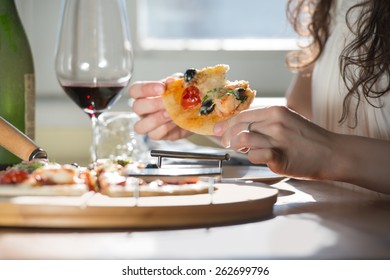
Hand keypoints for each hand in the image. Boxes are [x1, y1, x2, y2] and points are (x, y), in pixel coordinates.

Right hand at [128, 79, 191, 139]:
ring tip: (172, 114)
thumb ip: (175, 83)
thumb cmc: (182, 97)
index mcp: (144, 95)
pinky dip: (167, 128)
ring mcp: (148, 125)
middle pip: (137, 108)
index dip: (146, 89)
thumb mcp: (180, 86)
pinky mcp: (158, 135)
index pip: (135, 90)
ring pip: (141, 126)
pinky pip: (156, 135)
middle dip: (153, 104)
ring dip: (157, 119)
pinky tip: (176, 122)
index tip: (162, 88)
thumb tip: (171, 81)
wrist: (194, 112)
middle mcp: (143, 111)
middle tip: (167, 102)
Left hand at [214, 106, 333, 179]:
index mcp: (276, 111)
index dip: (226, 124)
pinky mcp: (280, 157)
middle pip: (239, 127)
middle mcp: (275, 122)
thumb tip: (240, 128)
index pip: (242, 115)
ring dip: (240, 148)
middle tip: (228, 144)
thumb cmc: (308, 139)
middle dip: (227, 137)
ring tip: (246, 151)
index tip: (216, 131)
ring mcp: (277, 139)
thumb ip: (265, 122)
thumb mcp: (287, 121)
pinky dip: (253, 158)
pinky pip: (255, 156)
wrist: (333, 153)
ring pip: (243, 140)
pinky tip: (261, 158)